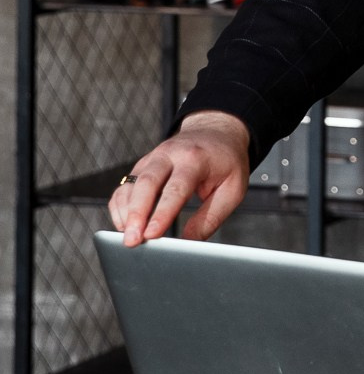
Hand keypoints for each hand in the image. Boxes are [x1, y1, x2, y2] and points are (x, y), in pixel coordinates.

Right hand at [107, 112, 250, 246]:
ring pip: (131, 184)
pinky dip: (120, 206)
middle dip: (137, 213)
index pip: (176, 188)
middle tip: (132, 241)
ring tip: (126, 238)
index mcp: (195, 159)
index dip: (162, 213)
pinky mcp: (142, 166)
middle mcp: (169, 155)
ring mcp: (152, 158)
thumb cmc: (227, 162)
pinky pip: (125, 186)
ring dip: (126, 212)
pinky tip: (124, 225)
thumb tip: (189, 242)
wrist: (216, 131)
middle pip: (146, 183)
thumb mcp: (233, 189)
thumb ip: (211, 217)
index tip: (152, 235)